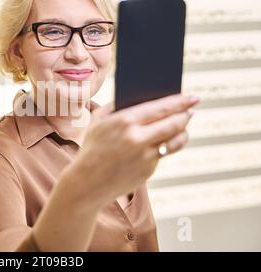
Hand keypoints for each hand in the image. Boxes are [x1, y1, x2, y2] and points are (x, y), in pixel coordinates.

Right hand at [69, 93, 199, 208]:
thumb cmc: (92, 147)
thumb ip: (116, 105)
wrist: (87, 182)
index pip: (161, 107)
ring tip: (183, 125)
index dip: (180, 101)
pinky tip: (165, 140)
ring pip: (175, 140)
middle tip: (191, 109)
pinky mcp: (148, 171)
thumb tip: (140, 95)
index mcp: (124, 121)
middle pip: (174, 123)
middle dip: (186, 114)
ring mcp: (145, 157)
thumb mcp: (98, 121)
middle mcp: (137, 138)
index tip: (192, 97)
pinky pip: (162, 154)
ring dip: (183, 131)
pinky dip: (164, 146)